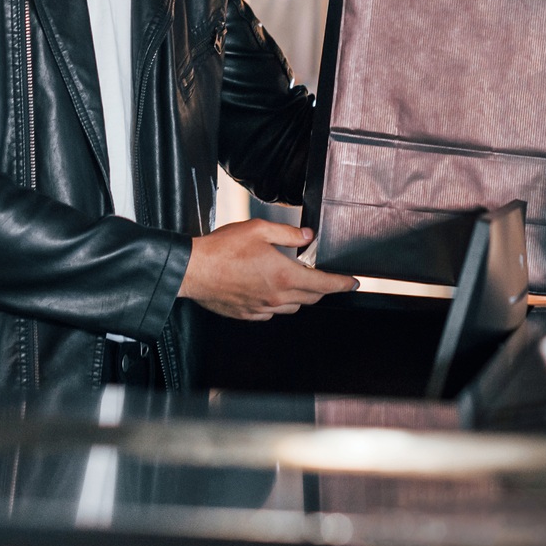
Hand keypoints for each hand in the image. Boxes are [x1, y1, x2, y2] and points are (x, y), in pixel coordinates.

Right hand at [178, 220, 357, 320]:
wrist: (193, 271)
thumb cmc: (222, 249)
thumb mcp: (259, 230)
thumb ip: (288, 234)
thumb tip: (307, 236)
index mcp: (284, 276)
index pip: (325, 284)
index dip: (343, 284)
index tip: (353, 283)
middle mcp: (277, 297)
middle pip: (312, 298)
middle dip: (322, 287)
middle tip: (322, 275)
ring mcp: (262, 309)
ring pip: (293, 307)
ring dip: (300, 295)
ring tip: (293, 279)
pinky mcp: (248, 315)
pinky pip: (272, 313)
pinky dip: (278, 302)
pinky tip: (269, 289)